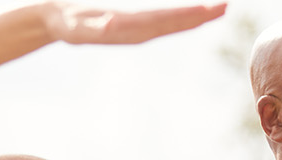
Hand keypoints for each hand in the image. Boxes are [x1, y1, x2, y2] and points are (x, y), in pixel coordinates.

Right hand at [44, 2, 226, 44]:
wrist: (56, 22)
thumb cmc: (67, 20)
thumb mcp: (76, 25)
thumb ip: (93, 26)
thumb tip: (110, 25)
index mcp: (127, 27)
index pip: (164, 20)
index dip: (186, 15)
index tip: (207, 10)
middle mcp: (137, 31)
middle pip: (175, 24)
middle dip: (200, 16)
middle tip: (225, 6)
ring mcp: (137, 31)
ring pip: (173, 25)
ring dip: (197, 18)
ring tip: (219, 9)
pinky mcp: (136, 27)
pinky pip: (166, 22)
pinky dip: (183, 18)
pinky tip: (198, 15)